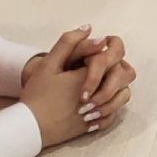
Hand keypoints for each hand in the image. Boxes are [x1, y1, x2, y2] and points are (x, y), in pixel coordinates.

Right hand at [20, 26, 135, 146]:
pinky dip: (110, 106)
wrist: (30, 128)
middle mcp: (99, 93)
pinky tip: (97, 102)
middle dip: (116, 66)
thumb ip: (68, 43)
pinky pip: (113, 114)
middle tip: (102, 65)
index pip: (113, 55)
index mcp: (90, 75)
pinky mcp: (94, 126)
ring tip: (102, 82)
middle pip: (125, 74)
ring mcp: (98, 112)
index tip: (99, 47)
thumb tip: (89, 28)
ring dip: (116, 86)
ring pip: (123, 95)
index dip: (110, 47)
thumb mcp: (48, 64)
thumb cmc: (38, 94)